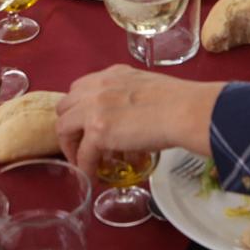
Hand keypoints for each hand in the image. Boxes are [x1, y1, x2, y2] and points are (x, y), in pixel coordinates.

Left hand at [55, 66, 222, 175]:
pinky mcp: (98, 131)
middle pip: (65, 106)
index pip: (81, 89)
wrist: (186, 110)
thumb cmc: (180, 101)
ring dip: (71, 147)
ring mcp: (95, 107)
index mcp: (112, 74)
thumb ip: (130, 98)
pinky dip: (85, 167)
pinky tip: (93, 176)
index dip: (80, 110)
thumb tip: (132, 124)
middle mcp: (98, 86)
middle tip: (81, 144)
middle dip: (70, 127)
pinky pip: (83, 154)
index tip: (86, 126)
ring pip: (64, 127)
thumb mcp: (146, 88)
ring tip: (83, 161)